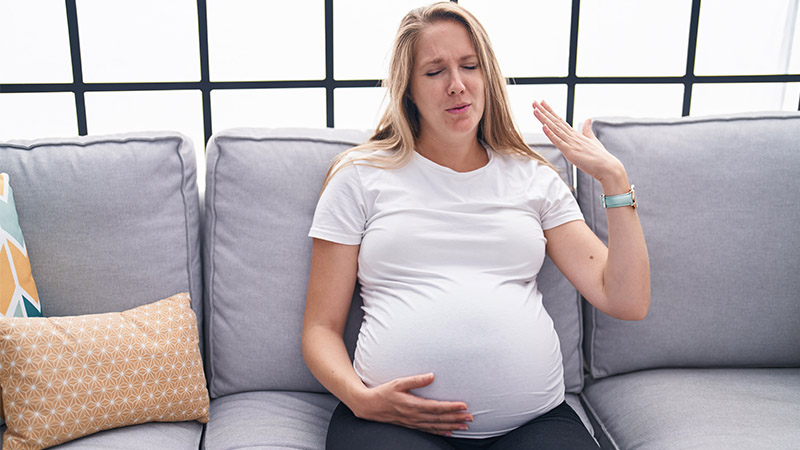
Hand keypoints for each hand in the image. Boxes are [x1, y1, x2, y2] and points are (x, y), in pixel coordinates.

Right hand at [350, 373, 472, 435]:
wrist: (369, 406)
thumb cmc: (383, 392)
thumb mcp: (398, 382)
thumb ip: (416, 380)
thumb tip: (432, 376)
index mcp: (413, 404)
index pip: (437, 407)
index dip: (451, 407)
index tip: (464, 406)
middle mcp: (415, 416)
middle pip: (440, 418)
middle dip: (456, 418)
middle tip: (471, 417)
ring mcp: (413, 422)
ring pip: (436, 426)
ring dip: (451, 426)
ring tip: (465, 426)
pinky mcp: (411, 425)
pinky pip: (428, 430)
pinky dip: (440, 432)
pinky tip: (449, 432)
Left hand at [532, 100, 627, 191]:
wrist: (608, 167)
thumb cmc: (600, 156)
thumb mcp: (592, 140)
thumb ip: (588, 130)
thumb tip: (588, 119)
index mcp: (575, 135)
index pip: (560, 120)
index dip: (550, 112)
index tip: (542, 103)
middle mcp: (572, 136)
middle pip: (555, 122)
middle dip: (544, 112)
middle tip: (534, 102)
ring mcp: (571, 143)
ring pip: (555, 129)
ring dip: (544, 119)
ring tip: (535, 109)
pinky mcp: (570, 152)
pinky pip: (558, 142)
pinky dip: (550, 134)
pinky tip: (543, 126)